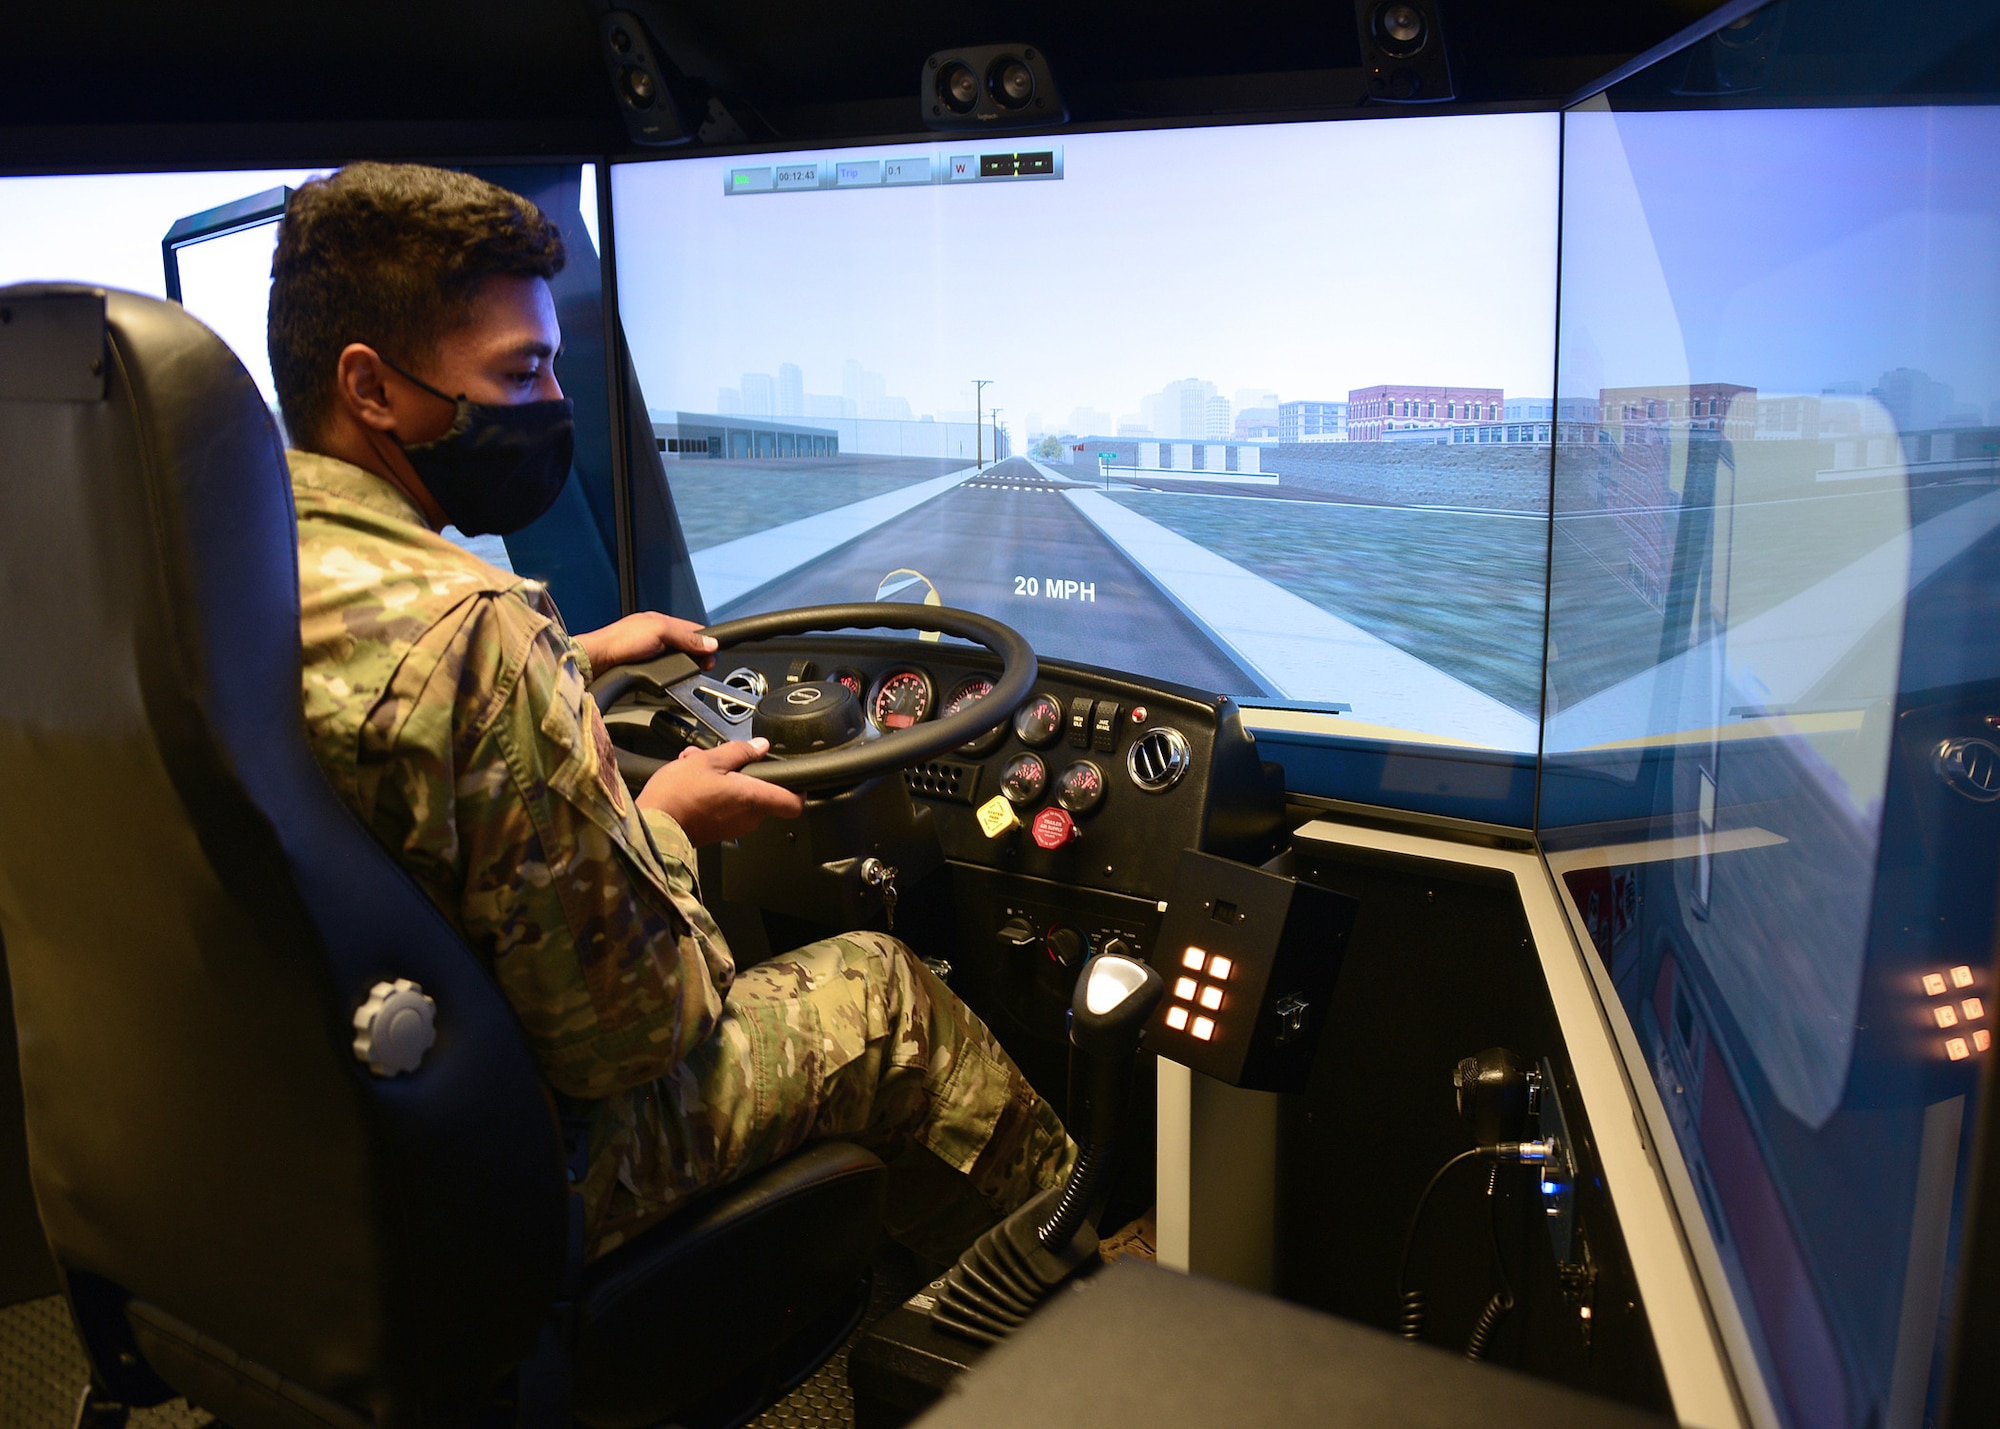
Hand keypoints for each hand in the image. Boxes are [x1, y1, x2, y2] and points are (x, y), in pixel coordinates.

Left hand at [576, 612, 716, 674]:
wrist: (596, 661)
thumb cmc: (620, 641)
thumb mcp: (660, 632)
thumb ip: (686, 637)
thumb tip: (710, 643)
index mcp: (660, 621)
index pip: (692, 630)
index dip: (705, 642)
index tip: (712, 655)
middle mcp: (655, 635)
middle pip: (685, 645)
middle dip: (696, 656)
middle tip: (703, 667)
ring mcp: (647, 651)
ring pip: (675, 659)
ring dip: (683, 666)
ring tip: (689, 673)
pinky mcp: (641, 666)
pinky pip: (663, 670)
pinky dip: (670, 674)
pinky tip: (670, 678)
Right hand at [636, 737, 804, 844]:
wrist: (651, 827)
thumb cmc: (678, 795)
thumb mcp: (708, 760)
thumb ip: (738, 751)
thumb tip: (760, 746)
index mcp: (753, 798)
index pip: (793, 803)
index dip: (799, 790)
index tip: (794, 777)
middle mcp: (748, 818)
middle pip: (761, 793)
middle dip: (743, 773)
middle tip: (722, 759)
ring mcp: (732, 827)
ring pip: (738, 797)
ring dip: (722, 779)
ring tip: (696, 765)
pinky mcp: (716, 832)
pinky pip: (722, 807)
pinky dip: (711, 792)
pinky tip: (689, 780)